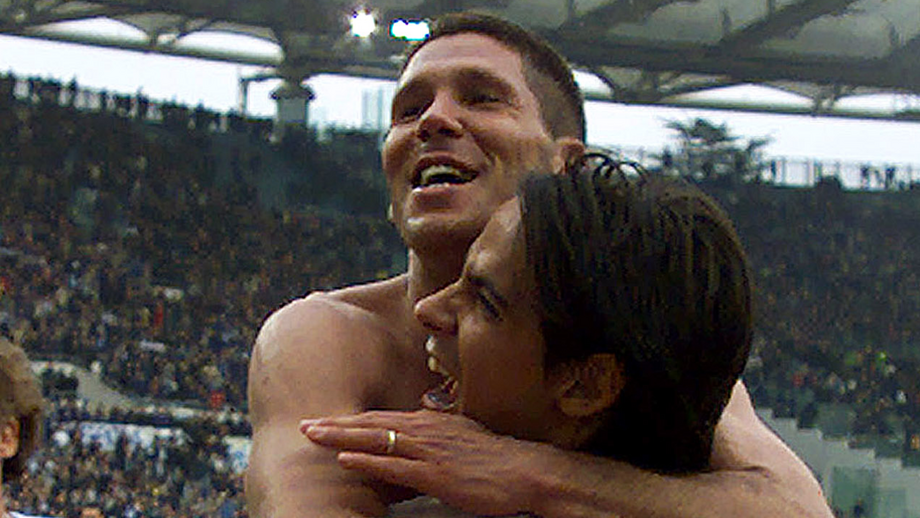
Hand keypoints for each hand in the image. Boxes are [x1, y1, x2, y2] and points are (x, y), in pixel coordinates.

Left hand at [303, 410, 545, 515]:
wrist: (525, 470)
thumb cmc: (496, 458)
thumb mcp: (462, 435)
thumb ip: (437, 432)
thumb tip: (419, 429)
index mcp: (430, 422)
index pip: (382, 417)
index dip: (352, 419)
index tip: (326, 419)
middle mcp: (425, 430)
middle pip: (372, 423)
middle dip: (336, 423)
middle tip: (306, 424)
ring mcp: (429, 451)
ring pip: (377, 439)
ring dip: (342, 437)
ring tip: (313, 436)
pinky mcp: (435, 474)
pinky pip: (395, 466)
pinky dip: (368, 461)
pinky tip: (346, 459)